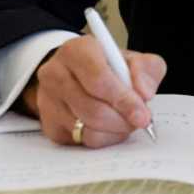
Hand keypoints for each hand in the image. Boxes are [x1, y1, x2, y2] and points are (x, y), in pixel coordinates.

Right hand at [19, 35, 165, 148]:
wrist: (77, 75)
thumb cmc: (107, 66)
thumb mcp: (131, 59)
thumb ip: (146, 68)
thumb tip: (144, 93)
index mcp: (76, 51)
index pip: (99, 80)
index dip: (124, 100)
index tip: (142, 114)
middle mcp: (55, 74)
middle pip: (93, 110)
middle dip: (123, 120)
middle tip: (140, 121)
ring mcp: (48, 102)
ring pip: (87, 130)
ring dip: (115, 131)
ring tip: (125, 120)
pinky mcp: (50, 126)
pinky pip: (81, 142)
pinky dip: (103, 138)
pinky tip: (109, 126)